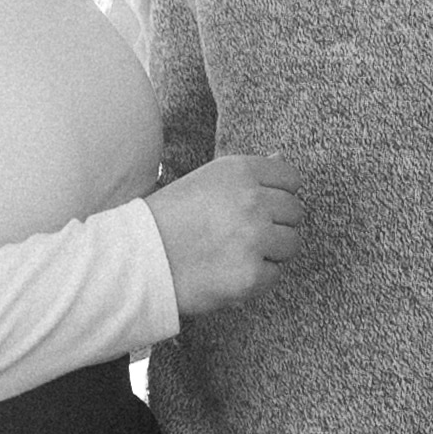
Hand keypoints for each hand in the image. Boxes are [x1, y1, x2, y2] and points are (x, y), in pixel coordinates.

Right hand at [147, 154, 303, 320]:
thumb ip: (247, 172)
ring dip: (270, 251)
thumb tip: (281, 155)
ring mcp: (254, 239)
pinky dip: (257, 278)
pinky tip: (229, 272)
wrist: (138, 260)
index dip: (277, 195)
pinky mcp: (252, 275)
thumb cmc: (168, 218)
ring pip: (290, 244)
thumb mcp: (206, 180)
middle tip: (243, 234)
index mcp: (240, 171)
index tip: (258, 208)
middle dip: (275, 224)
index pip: (291, 179)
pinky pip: (275, 275)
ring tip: (236, 253)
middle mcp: (252, 201)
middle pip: (295, 212)